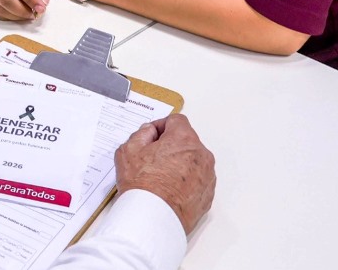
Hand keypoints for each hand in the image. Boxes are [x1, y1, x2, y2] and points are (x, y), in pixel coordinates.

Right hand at [114, 114, 215, 234]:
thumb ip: (141, 133)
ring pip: (193, 161)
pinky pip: (197, 180)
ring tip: (161, 177)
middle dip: (171, 146)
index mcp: (184, 139)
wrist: (154, 218)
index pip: (176, 121)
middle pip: (186, 141)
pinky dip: (186, 181)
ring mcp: (207, 175)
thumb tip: (150, 132)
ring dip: (180, 163)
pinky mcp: (208, 193)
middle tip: (153, 158)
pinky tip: (170, 189)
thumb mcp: (129, 150)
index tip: (152, 137)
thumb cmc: (143, 186)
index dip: (161, 126)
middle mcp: (201, 154)